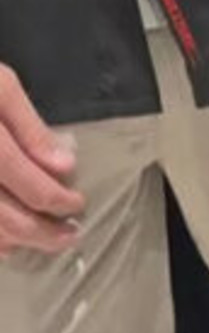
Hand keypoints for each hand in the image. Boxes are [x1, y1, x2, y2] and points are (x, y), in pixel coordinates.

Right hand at [0, 63, 83, 259]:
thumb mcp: (2, 88)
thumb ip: (31, 128)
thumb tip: (64, 166)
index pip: (30, 185)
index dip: (59, 201)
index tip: (78, 203)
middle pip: (8, 218)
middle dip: (43, 233)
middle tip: (69, 235)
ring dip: (17, 242)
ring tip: (43, 240)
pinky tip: (6, 243)